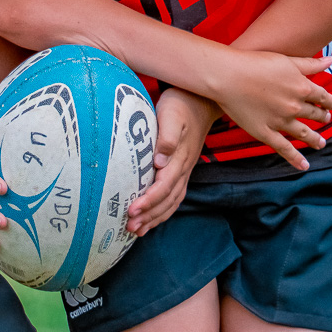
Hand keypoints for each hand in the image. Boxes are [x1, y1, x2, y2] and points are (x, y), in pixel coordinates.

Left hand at [126, 89, 213, 236]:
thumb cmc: (181, 105)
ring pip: (171, 202)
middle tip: (130, 227)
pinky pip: (174, 196)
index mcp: (180, 159)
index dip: (148, 201)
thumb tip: (159, 161)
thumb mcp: (172, 115)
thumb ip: (167, 137)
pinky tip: (151, 218)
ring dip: (155, 217)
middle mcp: (183, 169)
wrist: (201, 101)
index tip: (131, 211)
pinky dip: (163, 211)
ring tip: (137, 230)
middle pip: (167, 200)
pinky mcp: (182, 170)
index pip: (163, 187)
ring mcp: (184, 171)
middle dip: (149, 216)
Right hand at [208, 51, 331, 171]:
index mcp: (302, 87)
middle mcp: (295, 106)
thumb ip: (309, 64)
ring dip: (314, 139)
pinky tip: (304, 165)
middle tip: (324, 119)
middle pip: (314, 114)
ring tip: (321, 143)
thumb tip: (330, 60)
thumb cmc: (254, 63)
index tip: (331, 104)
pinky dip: (295, 158)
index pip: (322, 96)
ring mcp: (280, 121)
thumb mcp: (285, 60)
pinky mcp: (265, 132)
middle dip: (322, 117)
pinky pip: (284, 148)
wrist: (228, 76)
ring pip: (303, 133)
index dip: (328, 101)